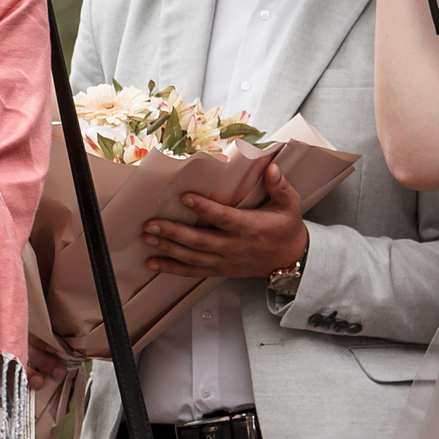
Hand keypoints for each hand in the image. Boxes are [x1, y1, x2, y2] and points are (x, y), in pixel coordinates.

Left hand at [141, 162, 308, 279]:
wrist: (290, 258)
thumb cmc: (286, 228)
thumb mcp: (290, 204)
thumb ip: (280, 186)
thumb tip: (271, 167)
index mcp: (249, 228)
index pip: (223, 218)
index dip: (204, 208)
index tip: (185, 197)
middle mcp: (234, 246)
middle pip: (200, 241)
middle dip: (173, 232)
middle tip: (151, 224)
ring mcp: (225, 260)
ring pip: (192, 257)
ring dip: (167, 248)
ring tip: (148, 237)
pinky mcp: (220, 269)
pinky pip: (193, 271)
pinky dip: (172, 268)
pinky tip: (152, 263)